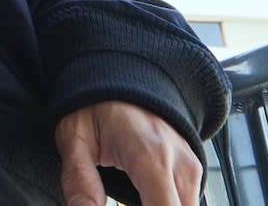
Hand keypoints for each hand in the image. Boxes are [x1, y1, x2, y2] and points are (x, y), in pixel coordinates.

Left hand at [56, 100, 201, 205]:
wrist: (124, 75)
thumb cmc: (97, 104)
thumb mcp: (74, 137)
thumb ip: (80, 180)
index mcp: (151, 157)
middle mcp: (179, 165)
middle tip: (120, 202)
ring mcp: (191, 168)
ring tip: (126, 201)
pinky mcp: (192, 171)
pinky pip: (187, 203)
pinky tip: (140, 202)